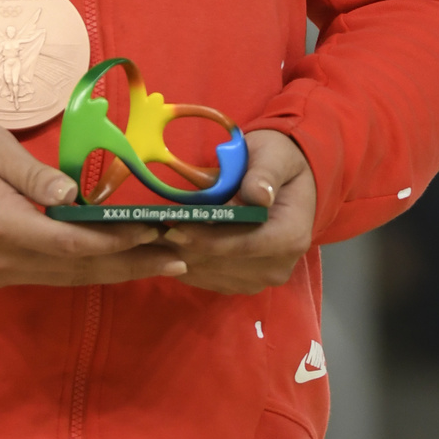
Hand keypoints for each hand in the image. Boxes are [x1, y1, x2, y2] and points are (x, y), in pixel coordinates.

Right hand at [0, 119, 189, 287]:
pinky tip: (121, 261)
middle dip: (131, 263)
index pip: (69, 243)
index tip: (151, 230)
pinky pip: (57, 276)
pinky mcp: (4, 272)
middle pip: (78, 270)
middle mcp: (3, 260)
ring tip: (163, 261)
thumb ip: (33, 175)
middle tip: (177, 255)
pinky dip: (93, 269)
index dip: (114, 239)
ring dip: (118, 271)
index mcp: (0, 226)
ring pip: (71, 279)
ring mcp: (3, 272)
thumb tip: (73, 194)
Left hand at [160, 130, 316, 293]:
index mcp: (289, 236)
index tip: (174, 228)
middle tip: (149, 231)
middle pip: (222, 263)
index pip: (242, 245)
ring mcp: (260, 278)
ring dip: (180, 257)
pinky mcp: (243, 281)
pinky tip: (163, 246)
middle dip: (185, 247)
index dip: (207, 239)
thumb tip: (259, 195)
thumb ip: (265, 174)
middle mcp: (277, 266)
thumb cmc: (278, 162)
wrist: (288, 180)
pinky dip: (185, 263)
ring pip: (211, 274)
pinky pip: (209, 278)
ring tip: (149, 237)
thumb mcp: (274, 156)